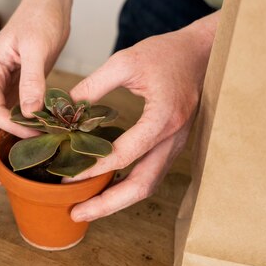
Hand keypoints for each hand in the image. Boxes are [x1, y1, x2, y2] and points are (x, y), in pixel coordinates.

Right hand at [0, 0, 69, 181]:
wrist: (47, 6)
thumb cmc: (40, 19)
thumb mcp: (38, 48)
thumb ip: (33, 80)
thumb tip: (30, 113)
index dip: (12, 128)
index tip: (37, 134)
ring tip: (10, 172)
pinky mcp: (15, 90)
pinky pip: (9, 118)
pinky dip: (14, 135)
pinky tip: (27, 149)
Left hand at [69, 14, 218, 221]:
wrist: (200, 53)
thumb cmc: (166, 53)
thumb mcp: (125, 61)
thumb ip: (94, 86)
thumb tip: (65, 109)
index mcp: (162, 118)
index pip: (125, 155)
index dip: (93, 169)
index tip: (66, 177)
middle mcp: (173, 139)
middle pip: (141, 186)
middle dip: (107, 205)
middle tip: (75, 213)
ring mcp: (176, 145)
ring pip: (148, 185)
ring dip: (117, 200)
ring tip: (86, 207)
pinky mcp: (172, 145)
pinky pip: (150, 174)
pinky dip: (127, 185)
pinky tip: (105, 186)